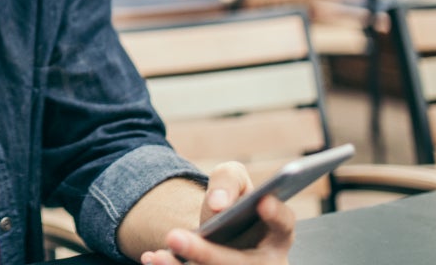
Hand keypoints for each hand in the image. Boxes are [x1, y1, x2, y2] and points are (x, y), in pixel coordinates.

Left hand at [141, 162, 294, 264]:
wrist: (218, 229)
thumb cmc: (233, 204)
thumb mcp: (232, 180)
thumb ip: (228, 180)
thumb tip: (219, 204)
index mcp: (277, 235)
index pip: (283, 225)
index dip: (276, 214)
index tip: (262, 202)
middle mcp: (265, 262)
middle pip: (241, 263)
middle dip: (206, 254)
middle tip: (174, 236)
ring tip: (158, 255)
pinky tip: (152, 258)